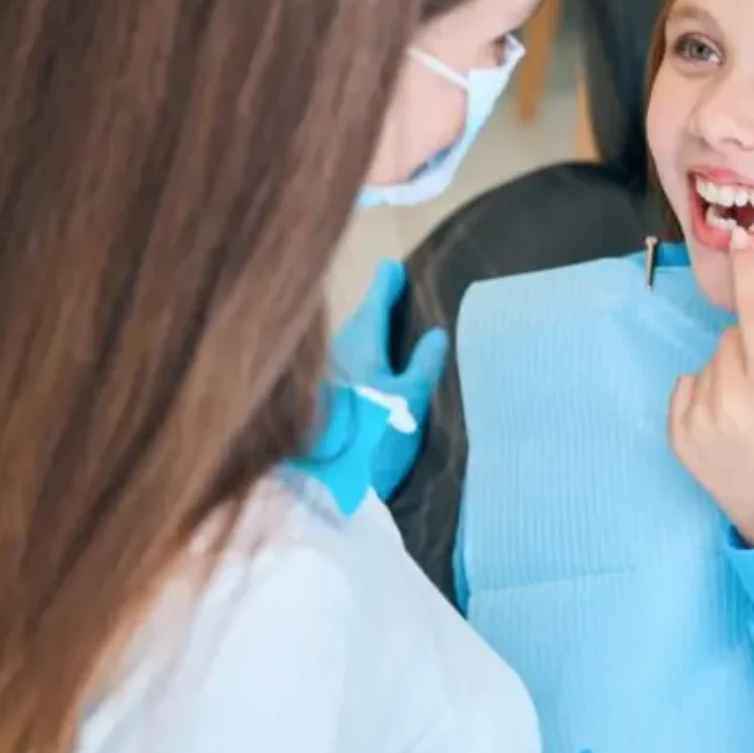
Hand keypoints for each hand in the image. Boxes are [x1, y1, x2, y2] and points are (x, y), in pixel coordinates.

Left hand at [331, 260, 449, 499]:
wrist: (324, 485)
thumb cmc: (374, 436)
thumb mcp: (411, 400)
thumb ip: (424, 364)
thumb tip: (436, 333)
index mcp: (361, 343)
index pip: (375, 301)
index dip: (387, 284)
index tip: (394, 266)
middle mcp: (336, 351)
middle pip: (359, 322)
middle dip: (375, 309)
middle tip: (393, 297)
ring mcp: (323, 376)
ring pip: (347, 344)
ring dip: (365, 335)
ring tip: (385, 333)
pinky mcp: (318, 400)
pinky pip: (342, 365)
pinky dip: (357, 358)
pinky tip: (367, 371)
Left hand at [669, 229, 753, 546]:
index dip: (748, 274)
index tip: (739, 241)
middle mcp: (728, 398)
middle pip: (731, 337)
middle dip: (752, 349)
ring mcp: (698, 418)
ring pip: (709, 361)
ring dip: (729, 374)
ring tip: (751, 415)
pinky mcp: (677, 434)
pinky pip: (687, 384)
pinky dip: (706, 393)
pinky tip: (727, 424)